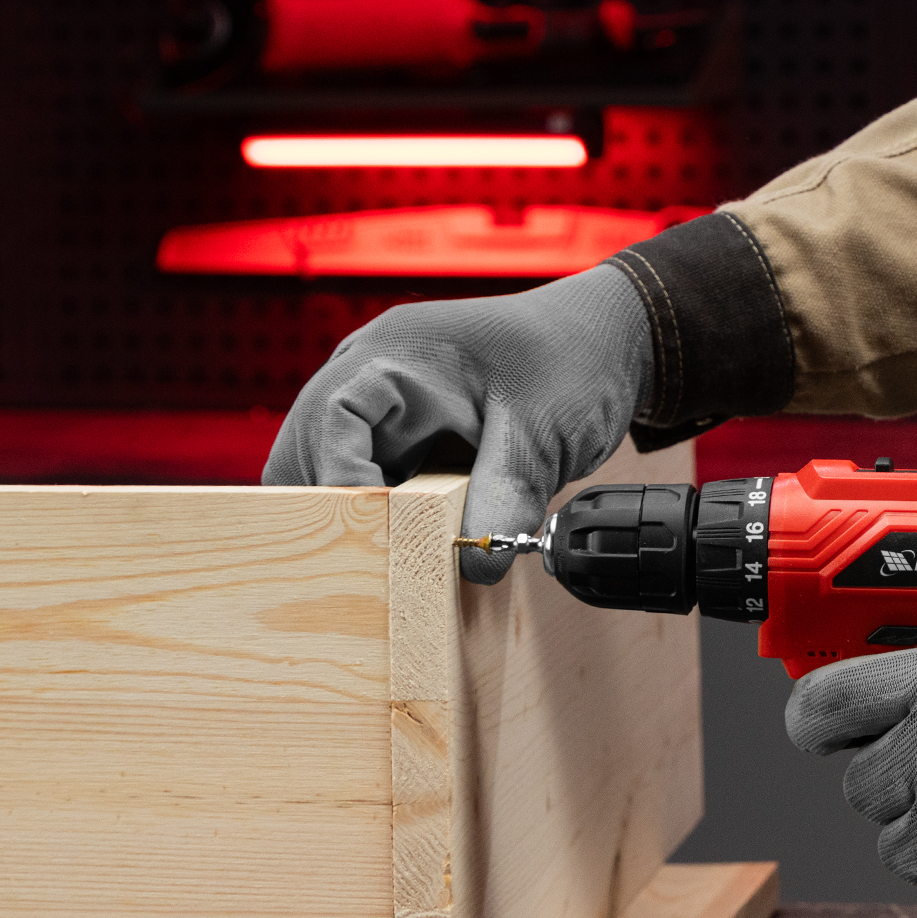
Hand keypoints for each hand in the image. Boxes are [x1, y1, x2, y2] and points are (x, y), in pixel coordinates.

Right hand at [262, 265, 652, 583]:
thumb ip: (509, 493)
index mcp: (393, 355)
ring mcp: (386, 416)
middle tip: (362, 568)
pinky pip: (375, 494)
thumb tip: (475, 564)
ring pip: (333, 480)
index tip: (368, 531)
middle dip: (326, 511)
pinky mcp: (407, 449)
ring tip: (385, 571)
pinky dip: (384, 528)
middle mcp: (372, 381)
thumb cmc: (573, 357)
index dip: (340, 477)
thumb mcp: (545, 428)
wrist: (608, 346)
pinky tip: (407, 562)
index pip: (332, 418)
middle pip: (308, 453)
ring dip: (354, 524)